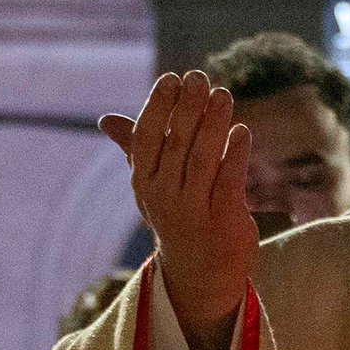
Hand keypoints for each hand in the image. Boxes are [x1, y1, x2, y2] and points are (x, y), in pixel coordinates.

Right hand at [102, 74, 255, 344]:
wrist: (200, 272)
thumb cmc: (177, 214)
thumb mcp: (152, 184)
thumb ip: (135, 148)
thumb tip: (106, 119)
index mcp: (145, 181)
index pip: (146, 138)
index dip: (158, 106)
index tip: (172, 78)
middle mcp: (164, 195)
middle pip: (176, 143)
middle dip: (188, 107)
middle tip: (201, 78)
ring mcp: (193, 209)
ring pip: (203, 158)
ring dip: (213, 123)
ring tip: (223, 94)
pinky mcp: (223, 220)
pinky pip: (230, 180)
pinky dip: (236, 153)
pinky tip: (242, 130)